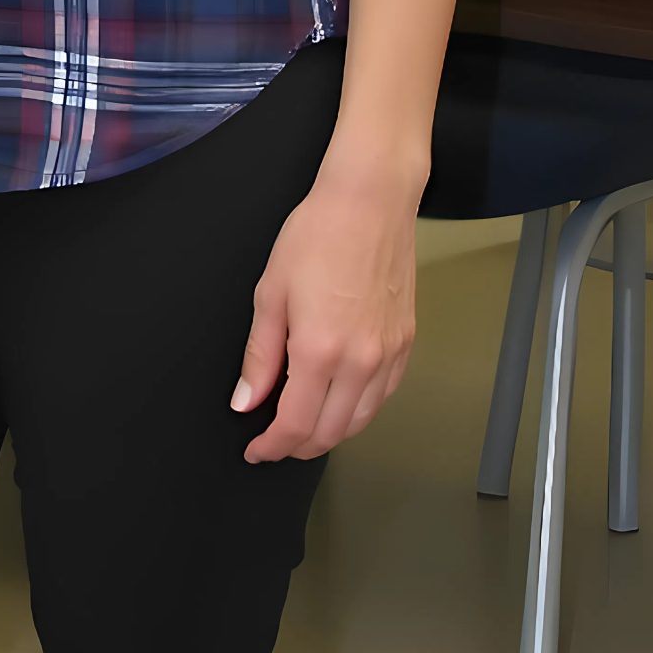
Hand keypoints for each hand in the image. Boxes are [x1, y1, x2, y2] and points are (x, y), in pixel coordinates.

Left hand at [232, 166, 417, 462]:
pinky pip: (383, 397)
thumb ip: (259, 356)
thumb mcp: (271, 292)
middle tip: (274, 441)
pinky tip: (339, 401)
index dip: (272, 446)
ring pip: (361, 421)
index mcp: (320, 351)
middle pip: (331, 433)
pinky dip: (358, 411)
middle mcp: (361, 362)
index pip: (296, 425)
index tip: (256, 449)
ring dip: (330, 434)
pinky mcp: (406, 344)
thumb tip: (246, 400)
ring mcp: (389, 355)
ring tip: (303, 425)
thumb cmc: (317, 235)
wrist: (370, 203)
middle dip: (298, 446)